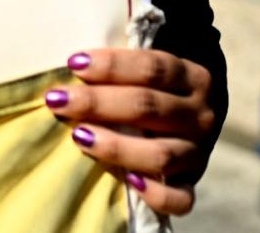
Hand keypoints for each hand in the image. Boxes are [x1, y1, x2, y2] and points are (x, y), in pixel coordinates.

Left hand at [44, 48, 216, 215]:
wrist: (196, 118)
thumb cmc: (158, 86)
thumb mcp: (153, 67)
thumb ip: (125, 62)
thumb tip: (77, 62)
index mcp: (194, 77)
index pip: (154, 68)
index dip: (112, 65)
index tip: (74, 63)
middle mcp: (201, 115)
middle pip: (149, 107)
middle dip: (98, 103)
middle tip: (58, 100)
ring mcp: (199, 153)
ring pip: (161, 154)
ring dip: (117, 146)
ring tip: (79, 137)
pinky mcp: (191, 185)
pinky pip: (180, 199)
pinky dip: (156, 194)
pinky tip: (128, 181)